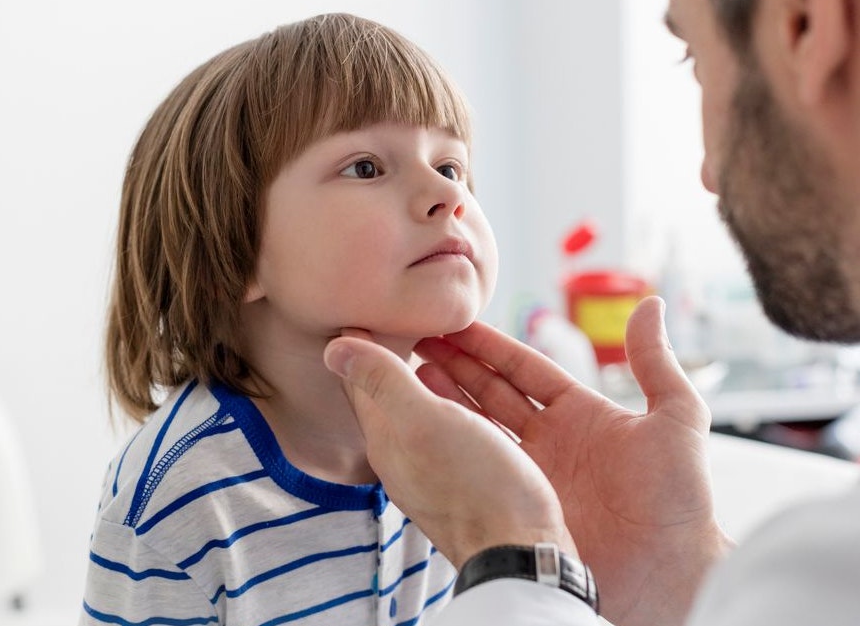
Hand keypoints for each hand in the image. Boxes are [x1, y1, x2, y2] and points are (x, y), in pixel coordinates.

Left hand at [323, 329, 575, 568]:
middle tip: (398, 313)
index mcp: (391, 442)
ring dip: (437, 367)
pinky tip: (475, 383)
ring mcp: (452, 465)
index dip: (362, 345)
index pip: (364, 386)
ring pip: (436, 404)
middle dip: (397, 354)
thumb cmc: (473, 486)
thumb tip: (333, 347)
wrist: (526, 551)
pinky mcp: (488, 471)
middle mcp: (415, 455)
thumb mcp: (421, 423)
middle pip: (398, 395)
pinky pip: (469, 417)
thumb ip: (381, 382)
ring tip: (437, 333)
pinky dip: (466, 390)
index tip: (362, 308)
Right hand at [414, 297, 730, 625]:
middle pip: (492, 393)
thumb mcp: (678, 418)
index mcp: (581, 415)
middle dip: (456, 366)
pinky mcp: (519, 508)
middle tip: (418, 340)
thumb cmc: (681, 499)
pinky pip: (478, 473)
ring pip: (477, 429)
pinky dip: (450, 449)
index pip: (525, 370)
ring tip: (408, 373)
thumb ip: (656, 363)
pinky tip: (423, 428)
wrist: (671, 573)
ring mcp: (531, 476)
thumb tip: (650, 305)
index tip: (457, 323)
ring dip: (444, 400)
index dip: (490, 347)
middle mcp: (550, 442)